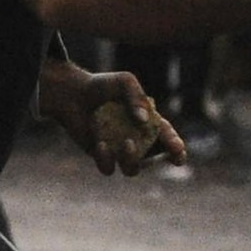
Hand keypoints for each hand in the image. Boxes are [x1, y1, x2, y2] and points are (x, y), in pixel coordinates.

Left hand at [41, 64, 188, 176]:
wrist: (72, 93)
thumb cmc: (102, 86)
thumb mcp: (124, 82)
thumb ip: (137, 96)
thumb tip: (143, 121)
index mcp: (148, 123)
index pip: (166, 137)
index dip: (176, 147)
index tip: (178, 150)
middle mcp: (137, 140)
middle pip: (155, 159)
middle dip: (161, 158)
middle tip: (161, 151)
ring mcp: (119, 151)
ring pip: (132, 169)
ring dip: (132, 160)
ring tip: (127, 142)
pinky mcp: (101, 157)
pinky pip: (108, 167)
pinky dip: (106, 158)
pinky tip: (101, 143)